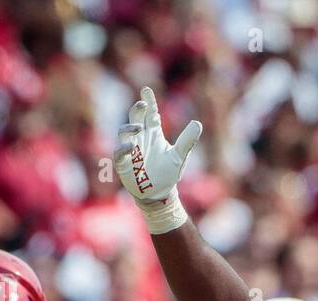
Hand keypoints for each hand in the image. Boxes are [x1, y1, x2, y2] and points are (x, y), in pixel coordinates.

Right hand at [114, 86, 202, 233]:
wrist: (159, 194)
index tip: (147, 90)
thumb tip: (197, 123)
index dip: (149, 102)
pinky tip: (130, 147)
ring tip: (139, 127)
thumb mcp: (179, 156)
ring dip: (130, 127)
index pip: (150, 114)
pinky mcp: (124, 163)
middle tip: (143, 104)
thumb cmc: (168, 173)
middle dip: (137, 110)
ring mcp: (131, 149)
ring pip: (124, 132)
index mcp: (153, 134)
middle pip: (136, 118)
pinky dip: (123, 148)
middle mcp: (140, 138)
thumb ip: (187, 140)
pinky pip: (120, 152)